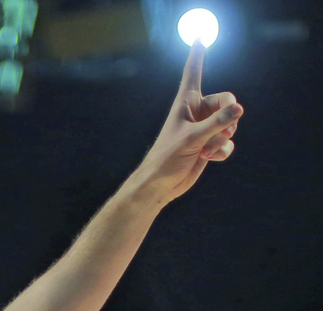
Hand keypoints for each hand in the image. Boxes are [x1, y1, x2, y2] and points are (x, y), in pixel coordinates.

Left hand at [133, 40, 243, 205]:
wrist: (161, 184)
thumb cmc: (167, 157)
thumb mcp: (193, 138)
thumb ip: (217, 122)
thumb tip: (240, 108)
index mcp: (185, 103)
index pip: (193, 73)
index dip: (197, 55)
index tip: (199, 35)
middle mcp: (196, 112)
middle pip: (227, 101)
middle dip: (229, 116)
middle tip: (224, 128)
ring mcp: (205, 128)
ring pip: (231, 124)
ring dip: (222, 138)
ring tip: (205, 149)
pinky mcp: (210, 144)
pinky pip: (228, 143)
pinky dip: (221, 151)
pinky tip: (207, 159)